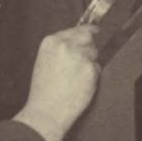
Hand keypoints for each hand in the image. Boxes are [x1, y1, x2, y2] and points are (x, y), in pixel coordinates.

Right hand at [18, 24, 100, 140]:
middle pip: (88, 37)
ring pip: (94, 53)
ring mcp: (79, 56)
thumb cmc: (44, 91)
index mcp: (51, 41)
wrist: (47, 111)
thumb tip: (76, 42)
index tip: (93, 30)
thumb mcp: (44, 60)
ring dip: (89, 63)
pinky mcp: (90, 69)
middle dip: (88, 47)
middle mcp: (65, 45)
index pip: (76, 29)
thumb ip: (59, 48)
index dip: (86, 32)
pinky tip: (79, 85)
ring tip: (74, 78)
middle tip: (83, 61)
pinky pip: (97, 68)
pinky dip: (92, 76)